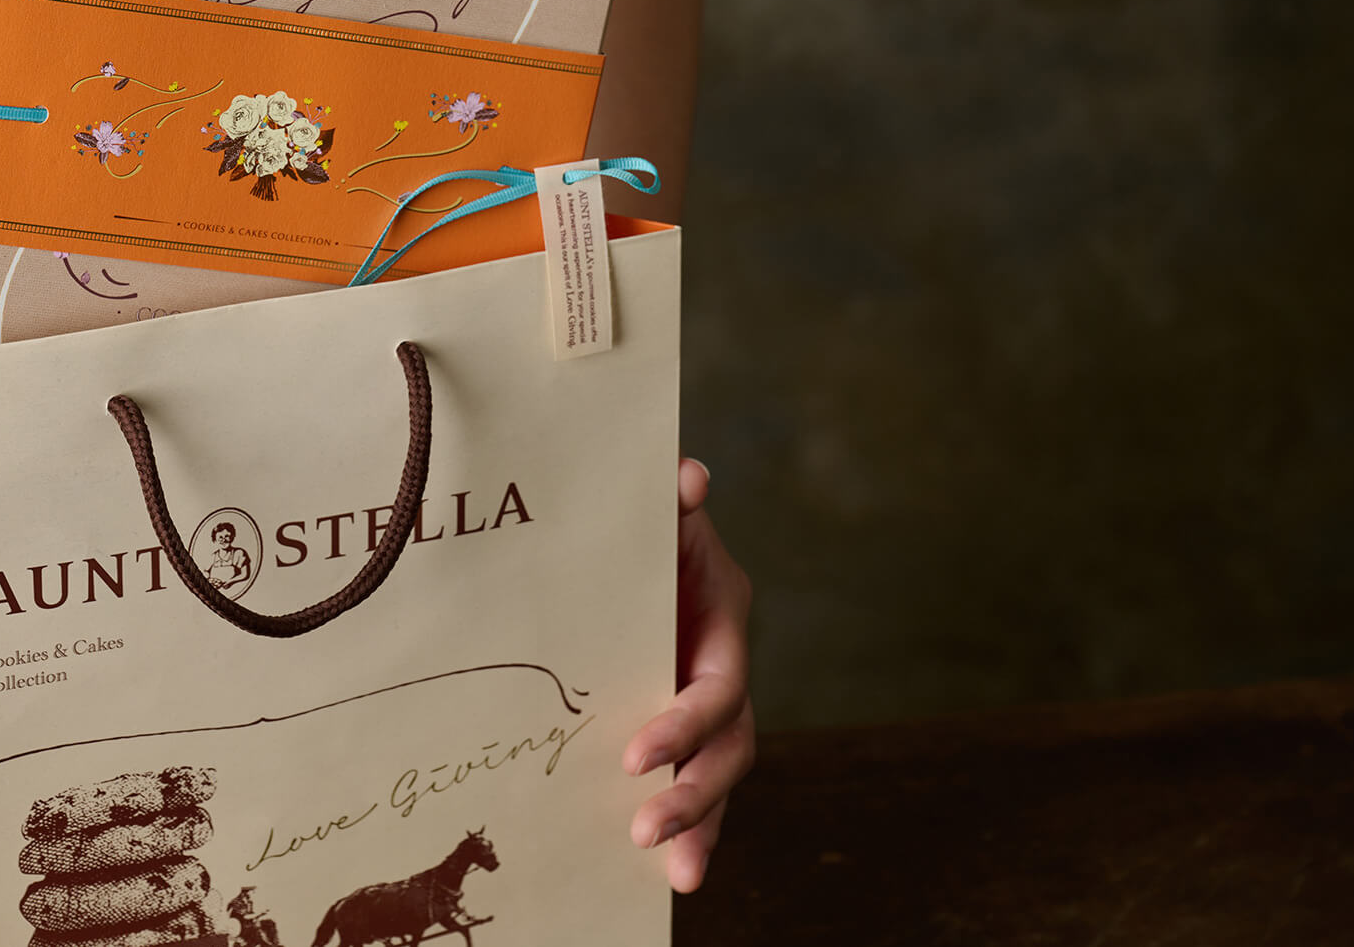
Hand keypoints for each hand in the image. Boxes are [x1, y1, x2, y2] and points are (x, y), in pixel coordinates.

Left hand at [624, 457, 754, 892]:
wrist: (624, 534)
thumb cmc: (638, 521)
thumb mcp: (653, 510)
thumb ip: (669, 500)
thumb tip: (688, 478)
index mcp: (723, 618)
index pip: (718, 686)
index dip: (685, 724)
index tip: (636, 755)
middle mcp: (721, 667)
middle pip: (730, 746)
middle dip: (695, 794)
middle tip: (647, 830)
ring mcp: (703, 703)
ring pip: (718, 776)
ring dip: (700, 825)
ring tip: (677, 875)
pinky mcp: (677, 728)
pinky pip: (691, 785)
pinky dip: (688, 829)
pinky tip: (667, 876)